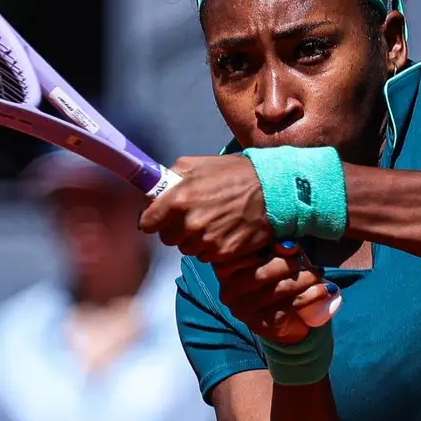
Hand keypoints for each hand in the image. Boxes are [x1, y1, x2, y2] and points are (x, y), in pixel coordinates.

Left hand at [138, 155, 272, 261]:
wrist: (273, 191)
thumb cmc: (236, 174)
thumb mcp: (200, 164)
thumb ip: (173, 176)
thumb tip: (156, 189)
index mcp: (179, 199)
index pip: (147, 223)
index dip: (153, 219)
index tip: (159, 217)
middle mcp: (189, 223)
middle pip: (167, 238)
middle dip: (175, 229)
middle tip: (192, 216)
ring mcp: (207, 241)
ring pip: (187, 249)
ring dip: (194, 239)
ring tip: (212, 222)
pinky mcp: (223, 253)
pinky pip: (206, 256)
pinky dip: (211, 247)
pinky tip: (224, 231)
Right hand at [213, 243, 339, 343]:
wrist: (288, 321)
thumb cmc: (279, 281)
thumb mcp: (278, 260)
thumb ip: (279, 250)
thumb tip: (288, 245)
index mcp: (226, 269)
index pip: (246, 254)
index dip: (272, 248)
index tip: (293, 247)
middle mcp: (229, 291)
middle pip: (263, 272)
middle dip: (291, 265)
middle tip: (308, 262)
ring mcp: (243, 310)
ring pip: (279, 289)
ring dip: (305, 279)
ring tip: (318, 275)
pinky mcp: (261, 325)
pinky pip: (290, 306)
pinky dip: (311, 296)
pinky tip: (324, 290)